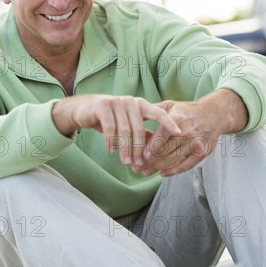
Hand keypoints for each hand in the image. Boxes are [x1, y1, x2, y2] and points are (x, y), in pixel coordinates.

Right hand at [52, 95, 181, 166]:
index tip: (181, 134)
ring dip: (125, 149)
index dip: (170, 123)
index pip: (159, 113)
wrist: (84, 109)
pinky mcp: (103, 106)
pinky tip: (111, 151)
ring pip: (124, 130)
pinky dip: (111, 141)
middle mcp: (130, 101)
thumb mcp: (128, 124)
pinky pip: (110, 128)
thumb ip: (142, 133)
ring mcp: (116, 102)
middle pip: (139, 128)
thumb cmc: (110, 119)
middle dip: (139, 149)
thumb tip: (158, 150)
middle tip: (139, 165)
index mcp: (141, 104)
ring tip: (126, 162)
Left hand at [136, 89, 247, 176]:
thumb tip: (132, 113)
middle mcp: (187, 132)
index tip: (139, 155)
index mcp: (178, 119)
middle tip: (137, 168)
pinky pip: (186, 165)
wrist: (214, 114)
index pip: (161, 136)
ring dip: (158, 168)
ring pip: (173, 159)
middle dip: (149, 161)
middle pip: (165, 150)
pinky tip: (162, 173)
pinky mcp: (202, 152)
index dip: (150, 147)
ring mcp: (195, 143)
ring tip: (145, 172)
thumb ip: (152, 111)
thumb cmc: (187, 111)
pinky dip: (174, 171)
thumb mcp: (170, 105)